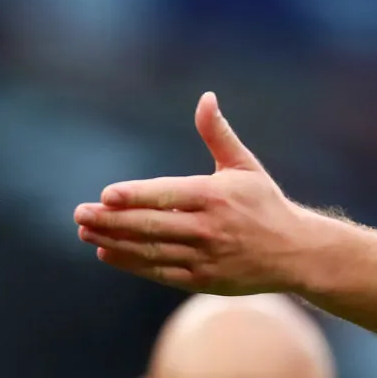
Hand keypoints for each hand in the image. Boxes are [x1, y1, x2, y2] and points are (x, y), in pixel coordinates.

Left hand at [75, 92, 321, 294]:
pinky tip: (108, 252)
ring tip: (86, 231)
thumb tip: (206, 97)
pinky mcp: (205, 280)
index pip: (167, 195)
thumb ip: (218, 134)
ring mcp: (206, 257)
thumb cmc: (266, 204)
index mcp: (216, 196)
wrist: (297, 254)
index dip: (135, 196)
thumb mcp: (245, 166)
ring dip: (114, 242)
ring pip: (151, 250)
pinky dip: (133, 263)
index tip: (105, 195)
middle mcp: (209, 228)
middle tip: (79, 214)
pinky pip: (161, 272)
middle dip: (112, 221)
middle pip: (151, 226)